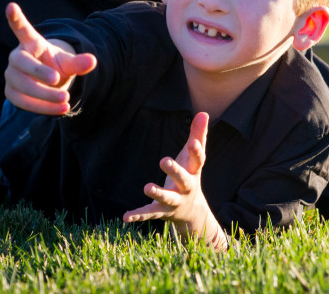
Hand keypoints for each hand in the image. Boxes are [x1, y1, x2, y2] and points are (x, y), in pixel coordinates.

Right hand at [3, 2, 96, 114]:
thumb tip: (93, 60)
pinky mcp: (10, 92)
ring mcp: (11, 75)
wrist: (49, 81)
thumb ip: (80, 62)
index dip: (16, 18)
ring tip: (66, 100)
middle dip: (38, 72)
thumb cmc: (57, 65)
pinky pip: (23, 102)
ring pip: (22, 86)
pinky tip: (61, 109)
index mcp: (32, 43)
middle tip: (57, 79)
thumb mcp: (70, 62)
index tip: (11, 5)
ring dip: (44, 95)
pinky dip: (43, 107)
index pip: (22, 29)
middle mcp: (17, 57)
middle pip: (22, 63)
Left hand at [123, 112, 226, 250]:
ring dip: (158, 193)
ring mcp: (174, 201)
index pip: (198, 161)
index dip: (196, 152)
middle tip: (163, 160)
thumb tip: (203, 113)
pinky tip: (125, 216)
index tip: (192, 142)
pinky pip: (149, 214)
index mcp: (194, 172)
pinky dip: (138, 215)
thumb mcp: (193, 157)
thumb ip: (198, 135)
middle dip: (175, 171)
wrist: (192, 213)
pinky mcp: (161, 211)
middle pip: (183, 180)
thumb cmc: (190, 175)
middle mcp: (186, 188)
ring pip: (167, 198)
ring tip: (147, 187)